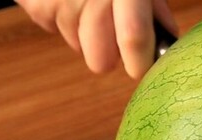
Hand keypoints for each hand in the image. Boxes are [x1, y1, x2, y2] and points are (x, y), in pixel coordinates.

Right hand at [15, 0, 177, 78]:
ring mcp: (60, 2)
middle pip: (99, 60)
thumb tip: (165, 38)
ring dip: (84, 32)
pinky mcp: (35, 6)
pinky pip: (54, 29)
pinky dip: (62, 18)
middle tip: (112, 36)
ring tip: (86, 2)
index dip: (140, 62)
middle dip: (108, 57)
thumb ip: (153, 7)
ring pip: (77, 46)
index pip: (133, 37)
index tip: (141, 70)